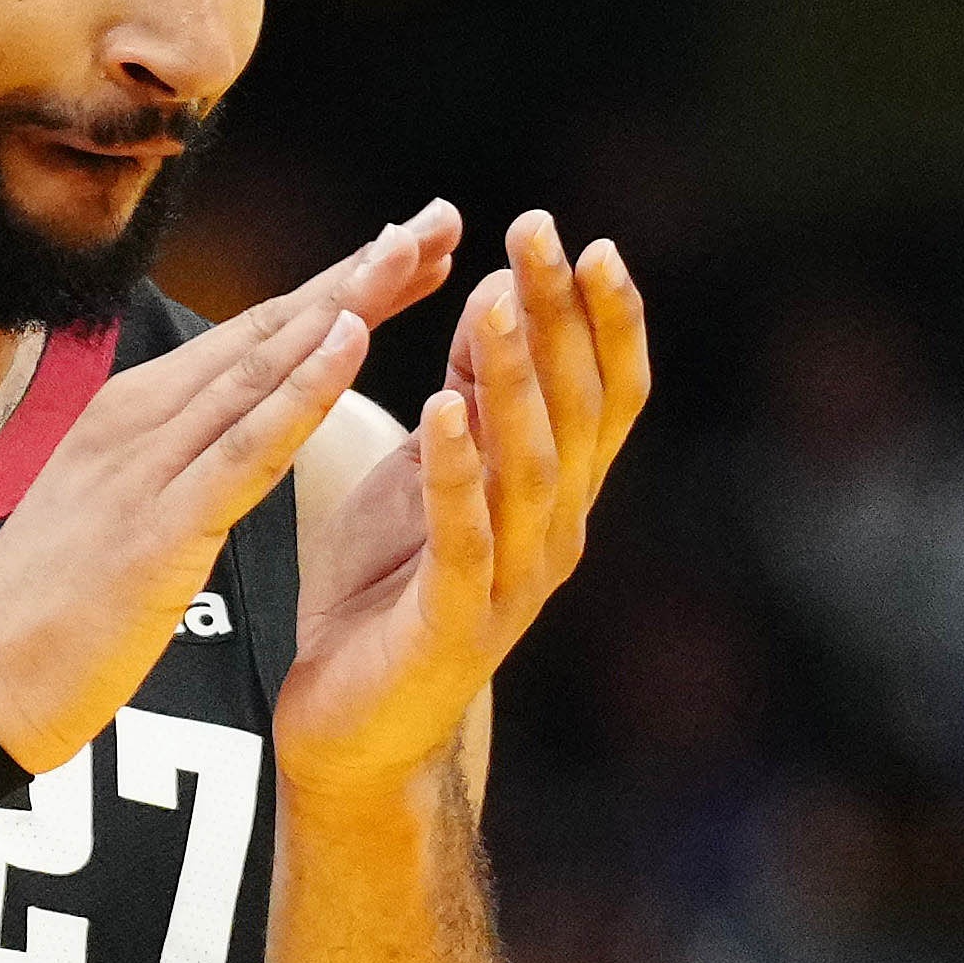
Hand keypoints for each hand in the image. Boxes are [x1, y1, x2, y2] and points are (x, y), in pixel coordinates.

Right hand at [0, 202, 460, 771]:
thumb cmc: (49, 613)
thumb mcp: (114, 512)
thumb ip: (168, 463)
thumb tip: (219, 436)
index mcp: (132, 413)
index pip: (255, 337)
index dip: (336, 287)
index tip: (409, 245)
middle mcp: (140, 417)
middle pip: (270, 330)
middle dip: (360, 272)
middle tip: (439, 218)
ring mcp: (147, 466)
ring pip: (265, 368)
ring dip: (345, 305)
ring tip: (414, 249)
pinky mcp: (160, 525)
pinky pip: (246, 447)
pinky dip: (303, 391)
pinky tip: (352, 344)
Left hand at [281, 212, 645, 797]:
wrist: (356, 731)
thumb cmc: (390, 590)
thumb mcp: (430, 474)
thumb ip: (472, 397)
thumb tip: (500, 293)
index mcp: (558, 495)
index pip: (606, 394)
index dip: (607, 320)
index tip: (592, 240)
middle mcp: (556, 534)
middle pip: (577, 411)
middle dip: (562, 317)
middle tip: (541, 231)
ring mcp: (514, 584)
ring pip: (531, 466)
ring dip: (515, 379)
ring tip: (496, 299)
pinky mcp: (456, 626)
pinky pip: (464, 538)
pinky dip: (456, 472)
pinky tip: (440, 410)